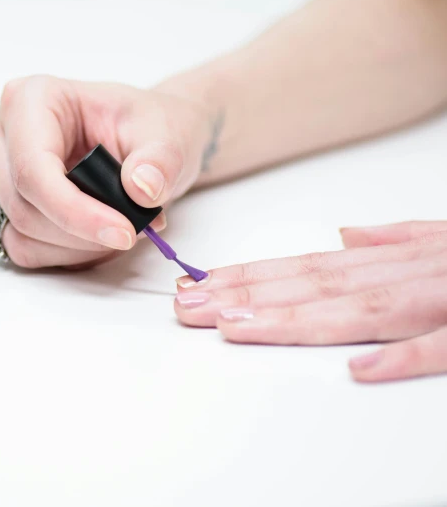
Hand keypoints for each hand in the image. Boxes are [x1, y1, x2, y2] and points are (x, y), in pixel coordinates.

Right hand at [0, 75, 212, 267]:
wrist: (146, 139)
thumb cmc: (146, 126)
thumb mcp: (166, 133)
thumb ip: (160, 160)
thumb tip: (143, 188)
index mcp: (31, 99)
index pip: (32, 169)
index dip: (75, 211)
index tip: (124, 232)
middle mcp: (4, 133)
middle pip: (24, 207)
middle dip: (82, 232)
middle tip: (136, 230)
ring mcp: (0, 172)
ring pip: (22, 233)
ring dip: (77, 246)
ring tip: (121, 229)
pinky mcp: (5, 204)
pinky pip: (23, 248)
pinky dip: (66, 254)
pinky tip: (97, 237)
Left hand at [174, 221, 446, 382]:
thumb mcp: (444, 239)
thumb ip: (396, 238)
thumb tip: (345, 235)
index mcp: (396, 259)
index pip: (308, 267)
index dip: (249, 276)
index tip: (199, 285)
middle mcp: (407, 275)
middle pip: (315, 286)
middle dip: (245, 296)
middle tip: (187, 306)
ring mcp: (442, 301)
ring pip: (359, 309)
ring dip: (293, 318)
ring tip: (233, 326)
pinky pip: (439, 346)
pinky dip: (401, 357)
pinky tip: (357, 372)